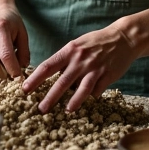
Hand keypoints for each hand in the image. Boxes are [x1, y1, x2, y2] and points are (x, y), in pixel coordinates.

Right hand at [0, 2, 29, 79]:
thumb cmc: (12, 22)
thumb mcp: (22, 33)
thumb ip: (24, 52)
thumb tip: (22, 70)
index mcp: (1, 26)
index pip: (6, 54)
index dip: (13, 70)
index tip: (18, 77)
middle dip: (1, 75)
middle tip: (9, 77)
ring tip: (0, 75)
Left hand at [22, 24, 137, 112]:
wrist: (123, 38)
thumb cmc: (96, 42)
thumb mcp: (77, 45)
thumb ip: (66, 60)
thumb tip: (53, 77)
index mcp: (70, 50)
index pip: (48, 66)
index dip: (35, 79)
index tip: (24, 89)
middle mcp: (80, 60)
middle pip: (62, 82)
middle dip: (50, 97)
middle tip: (40, 109)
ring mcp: (94, 68)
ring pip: (81, 89)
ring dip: (73, 102)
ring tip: (66, 111)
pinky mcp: (107, 76)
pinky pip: (96, 90)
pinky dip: (91, 96)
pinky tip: (90, 100)